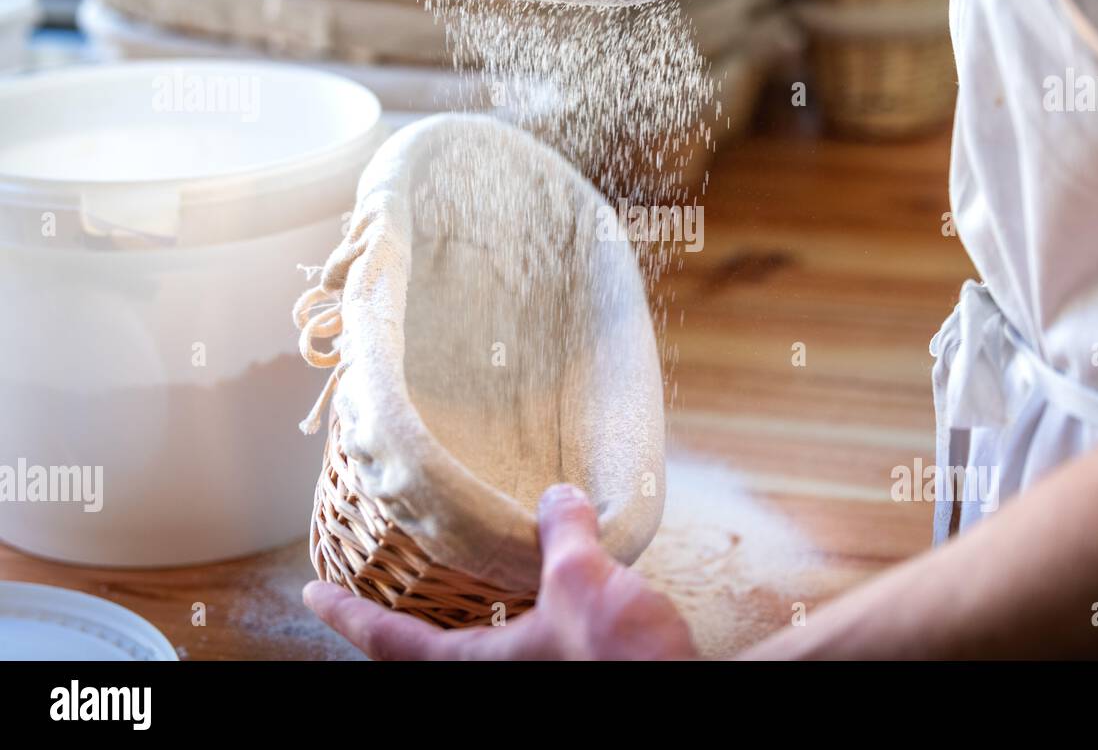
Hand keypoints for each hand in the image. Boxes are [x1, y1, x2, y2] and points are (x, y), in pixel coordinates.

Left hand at [304, 483, 696, 659]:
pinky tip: (534, 597)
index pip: (390, 640)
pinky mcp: (568, 675)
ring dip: (453, 624)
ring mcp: (531, 682)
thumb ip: (562, 534)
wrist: (686, 700)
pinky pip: (518, 653)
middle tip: (372, 588)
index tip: (312, 593)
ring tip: (449, 587)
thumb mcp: (583, 582)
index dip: (346, 614)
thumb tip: (555, 495)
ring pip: (473, 655)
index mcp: (475, 668)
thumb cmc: (619, 660)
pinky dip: (506, 624)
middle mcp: (496, 681)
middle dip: (393, 624)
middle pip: (423, 655)